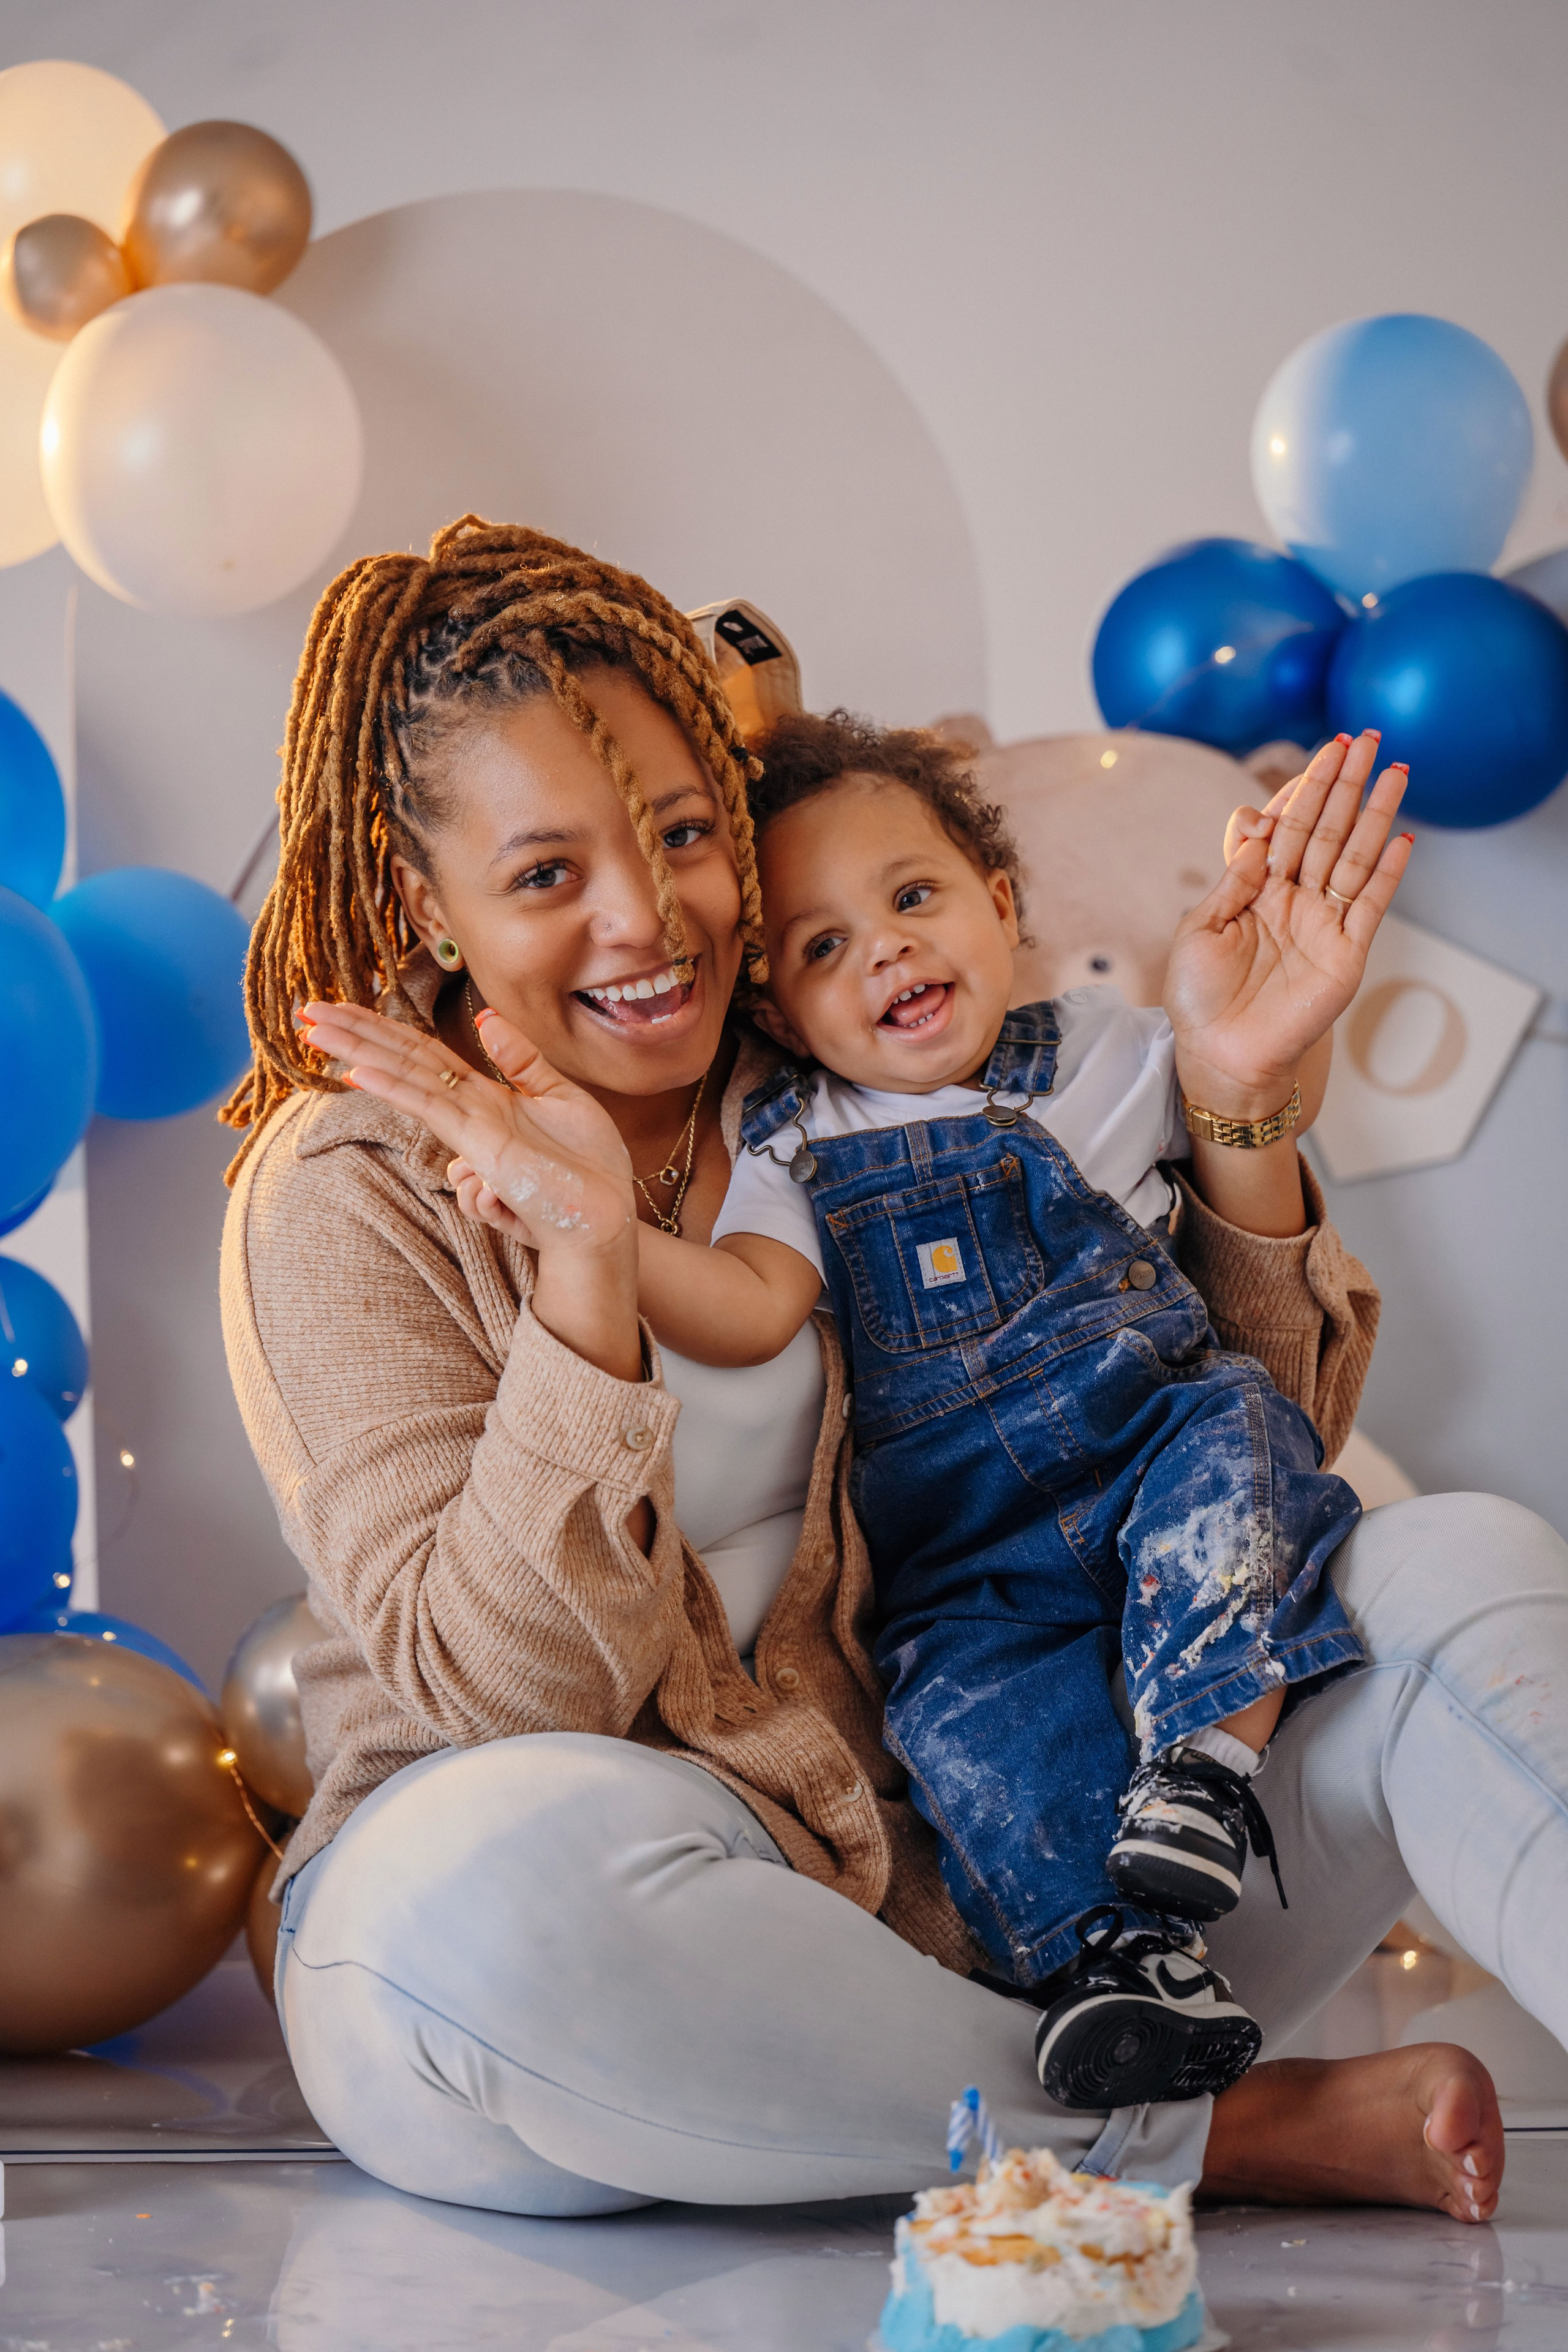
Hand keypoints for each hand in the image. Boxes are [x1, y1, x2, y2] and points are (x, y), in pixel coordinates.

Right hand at [297, 1000, 636, 1256]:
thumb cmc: (586, 1167)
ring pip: (405, 1080)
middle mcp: (468, 1113)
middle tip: (307, 1011)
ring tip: (314, 1028)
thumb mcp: (559, 1096)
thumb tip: (487, 1016)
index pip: (423, 1054)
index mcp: (484, 1098)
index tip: (342, 1008)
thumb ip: (520, 1060)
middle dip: (354, 1035)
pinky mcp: (481, 1148)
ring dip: (359, 1052)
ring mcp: (470, 1131)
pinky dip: (395, 1089)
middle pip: (402, 1062)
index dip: (383, 1029)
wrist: (603, 1216)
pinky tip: (359, 1073)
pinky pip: (430, 1111)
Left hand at [1165, 730, 1411, 1113]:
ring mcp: (1323, 923)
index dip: (1304, 789)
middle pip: (1325, 828)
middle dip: (1346, 783)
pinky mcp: (1345, 952)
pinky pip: (1370, 903)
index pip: (1285, 827)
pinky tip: (1402, 837)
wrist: (1221, 1056)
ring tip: (1397, 771)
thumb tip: (1258, 833)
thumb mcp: (1198, 931)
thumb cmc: (1199, 999)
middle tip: (1368, 738)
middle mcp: (1293, 900)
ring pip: (1354, 855)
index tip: (1323, 751)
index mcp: (1254, 890)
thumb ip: (1231, 882)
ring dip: (1376, 813)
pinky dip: (1387, 871)